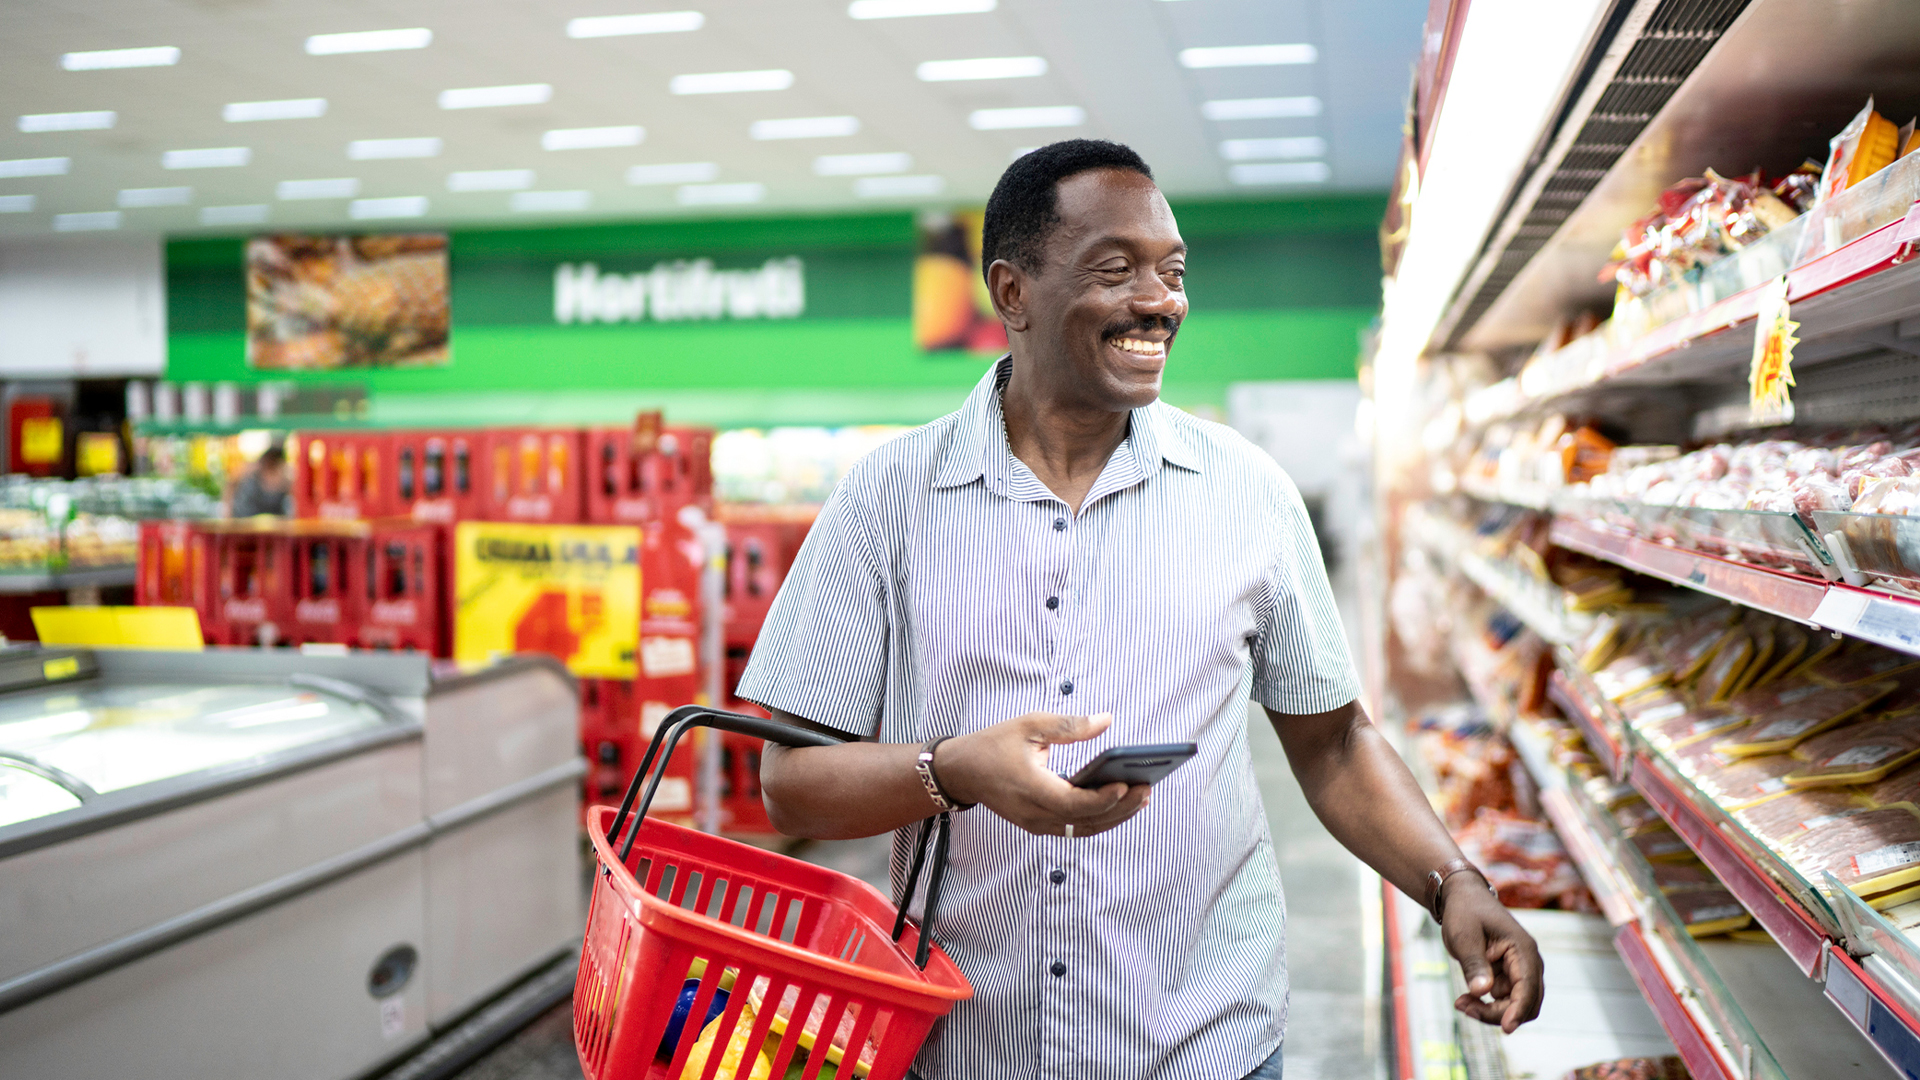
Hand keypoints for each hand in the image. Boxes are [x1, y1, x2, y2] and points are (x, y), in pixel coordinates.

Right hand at [935, 712, 1149, 837]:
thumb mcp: (1030, 725)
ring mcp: (1036, 824)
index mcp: (1031, 789)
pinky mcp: (1038, 825)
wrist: (962, 771)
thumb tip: (1107, 721)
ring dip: (1115, 817)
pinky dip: (1099, 819)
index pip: (1074, 803)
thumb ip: (1070, 726)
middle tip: (1147, 789)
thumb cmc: (994, 744)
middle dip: (1121, 808)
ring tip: (1142, 798)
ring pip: (1083, 829)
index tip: (1126, 784)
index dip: (1103, 798)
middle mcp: (1035, 814)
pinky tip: (1119, 804)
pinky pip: (1074, 828)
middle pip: (1086, 821)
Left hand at [1440, 880, 1543, 1032]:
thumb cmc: (1465, 912)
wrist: (1462, 899)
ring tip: (1461, 1002)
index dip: (1518, 1010)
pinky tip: (1466, 999)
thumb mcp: (1463, 936)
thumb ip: (1473, 963)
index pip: (1528, 987)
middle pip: (1527, 1003)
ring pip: (1516, 1006)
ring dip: (1492, 1011)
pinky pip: (1506, 1002)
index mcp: (1523, 949)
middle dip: (1499, 1014)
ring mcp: (1521, 970)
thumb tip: (1483, 991)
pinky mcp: (1510, 977)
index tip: (1506, 1029)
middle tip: (1465, 1007)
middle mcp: (1528, 962)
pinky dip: (1488, 1006)